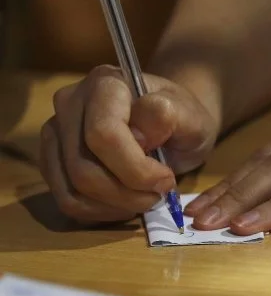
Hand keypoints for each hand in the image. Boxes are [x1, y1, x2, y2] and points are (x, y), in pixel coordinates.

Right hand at [40, 65, 219, 222]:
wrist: (172, 122)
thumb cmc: (182, 119)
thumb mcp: (191, 116)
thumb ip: (166, 117)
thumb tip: (138, 136)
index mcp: (106, 84)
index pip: (103, 135)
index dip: (136, 169)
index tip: (167, 179)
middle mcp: (70, 103)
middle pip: (83, 169)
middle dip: (127, 194)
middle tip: (158, 194)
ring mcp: (55, 132)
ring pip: (73, 189)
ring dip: (115, 206)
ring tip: (144, 197)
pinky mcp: (53, 160)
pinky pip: (67, 200)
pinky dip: (100, 212)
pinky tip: (125, 203)